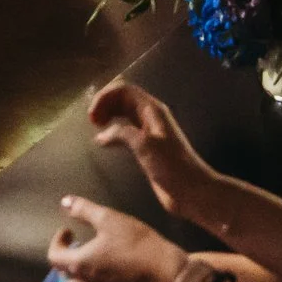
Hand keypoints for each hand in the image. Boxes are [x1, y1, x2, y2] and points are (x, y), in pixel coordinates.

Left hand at [48, 195, 187, 281]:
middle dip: (68, 261)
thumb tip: (64, 202)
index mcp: (79, 264)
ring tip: (92, 267)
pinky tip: (108, 280)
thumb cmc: (137, 245)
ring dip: (78, 281)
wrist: (167, 276)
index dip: (58, 242)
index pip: (54, 257)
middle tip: (82, 248)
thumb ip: (84, 210)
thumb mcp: (111, 219)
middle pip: (63, 278)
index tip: (69, 231)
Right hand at [89, 80, 214, 217]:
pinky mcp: (146, 148)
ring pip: (123, 113)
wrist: (190, 190)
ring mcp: (148, 132)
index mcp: (152, 110)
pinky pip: (125, 130)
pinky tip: (104, 141)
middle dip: (105, 104)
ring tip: (96, 127)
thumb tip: (101, 135)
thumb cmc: (171, 165)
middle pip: (123, 98)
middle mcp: (150, 117)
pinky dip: (112, 130)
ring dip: (108, 114)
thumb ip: (122, 133)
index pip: (124, 90)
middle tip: (92, 121)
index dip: (105, 97)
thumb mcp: (144, 145)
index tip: (92, 116)